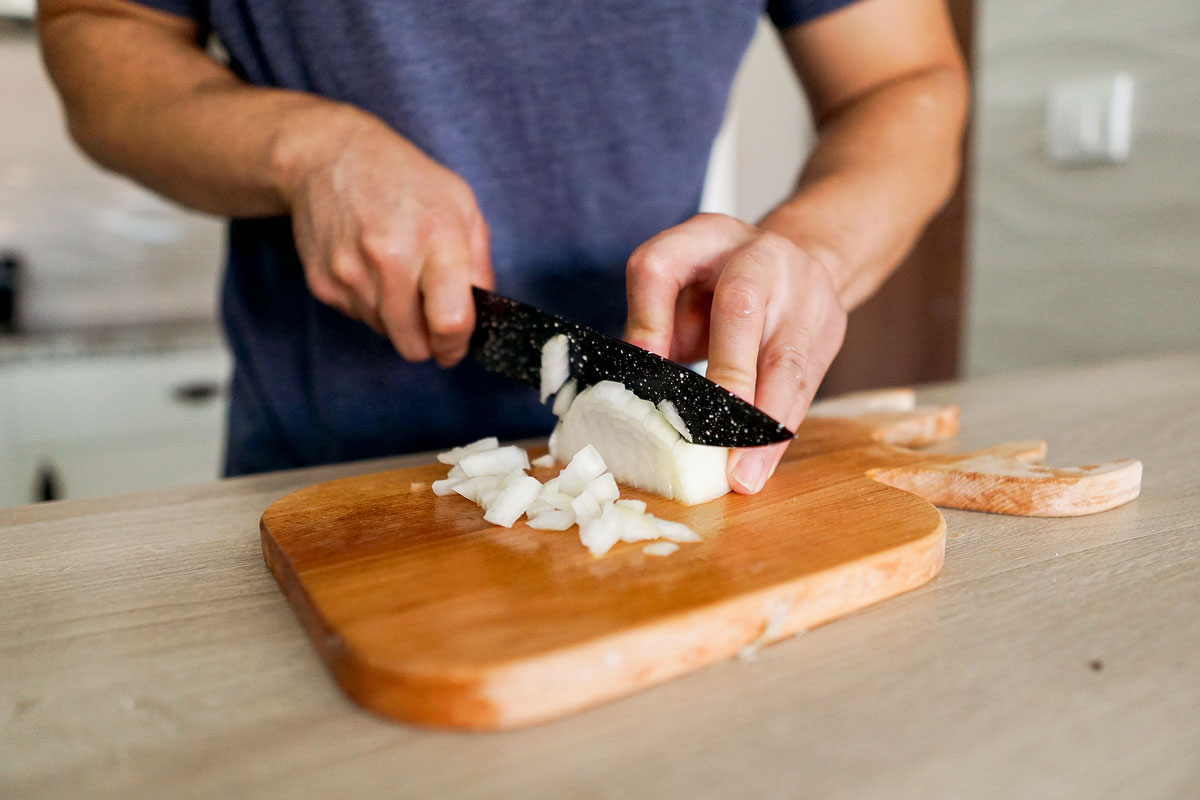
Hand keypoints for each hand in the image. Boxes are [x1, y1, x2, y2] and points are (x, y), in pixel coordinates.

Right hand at [278, 109, 491, 365]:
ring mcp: (351, 274)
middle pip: (414, 344)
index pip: (450, 322)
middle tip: (430, 313)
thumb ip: (480, 266)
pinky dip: (371, 304)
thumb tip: (483, 316)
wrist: (329, 156)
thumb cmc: (405, 179)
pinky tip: (370, 267)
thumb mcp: (462, 206)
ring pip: (386, 334)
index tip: (456, 347)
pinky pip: (359, 318)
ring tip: (397, 273)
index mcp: (436, 239)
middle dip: (427, 339)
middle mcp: (390, 260)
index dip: (456, 346)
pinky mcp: (323, 284)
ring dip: (398, 318)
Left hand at [624, 213, 846, 493]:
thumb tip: (625, 396)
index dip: (647, 320)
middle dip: (727, 372)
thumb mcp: (682, 290)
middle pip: (739, 306)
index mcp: (703, 237)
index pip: (660, 266)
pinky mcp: (830, 327)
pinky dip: (780, 432)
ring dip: (761, 423)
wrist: (803, 257)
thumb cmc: (721, 286)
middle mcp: (757, 254)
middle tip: (708, 433)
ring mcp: (803, 289)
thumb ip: (657, 330)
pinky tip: (762, 466)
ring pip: (785, 357)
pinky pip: (806, 387)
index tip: (640, 367)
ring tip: (742, 474)